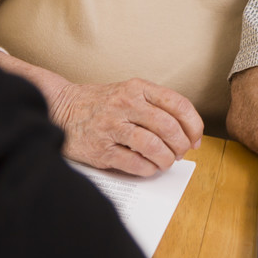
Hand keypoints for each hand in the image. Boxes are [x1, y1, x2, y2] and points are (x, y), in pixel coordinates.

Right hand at [50, 78, 203, 175]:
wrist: (61, 109)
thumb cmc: (102, 104)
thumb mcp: (130, 92)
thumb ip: (157, 107)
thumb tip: (189, 134)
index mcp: (138, 88)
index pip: (178, 104)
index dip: (194, 125)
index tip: (196, 138)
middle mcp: (125, 104)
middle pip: (168, 127)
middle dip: (181, 145)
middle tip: (181, 153)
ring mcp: (111, 126)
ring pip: (153, 146)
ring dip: (166, 159)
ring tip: (165, 162)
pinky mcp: (100, 150)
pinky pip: (134, 163)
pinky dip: (148, 169)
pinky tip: (149, 167)